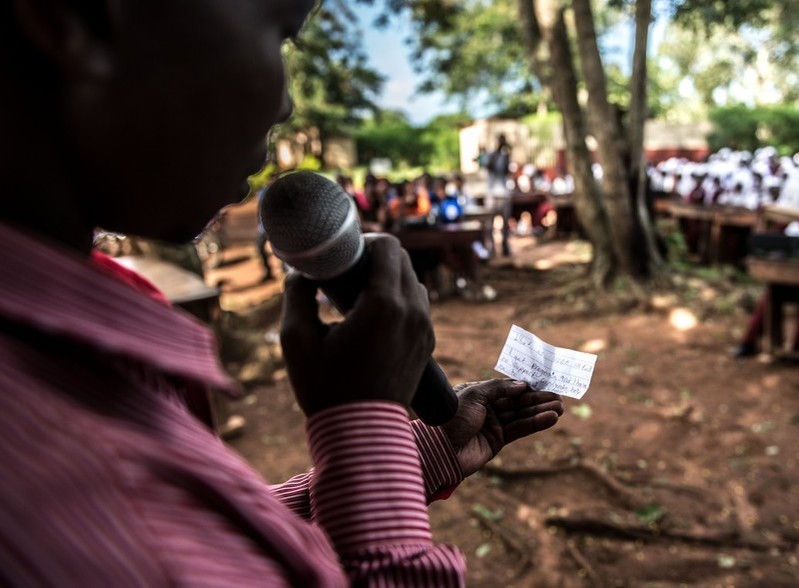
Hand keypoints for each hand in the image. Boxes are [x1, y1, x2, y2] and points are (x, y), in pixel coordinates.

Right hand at [280, 234, 432, 415]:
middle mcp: (413, 311)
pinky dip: (399, 298)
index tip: (343, 254)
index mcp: (385, 304)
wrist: (362, 434)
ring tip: (359, 293)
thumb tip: (300, 271)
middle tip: (346, 271)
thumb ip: (297, 294)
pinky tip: (374, 315)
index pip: (388, 246)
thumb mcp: (297, 339)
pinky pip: (418, 305)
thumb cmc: (325, 389)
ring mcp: (424, 328)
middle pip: (402, 259)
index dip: (364, 241)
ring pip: (412, 281)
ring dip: (388, 277)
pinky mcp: (427, 343)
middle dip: (375, 256)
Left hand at [442, 379, 563, 476]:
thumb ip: (498, 388)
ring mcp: (492, 424)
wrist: (439, 448)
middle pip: (517, 401)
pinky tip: (550, 418)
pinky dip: (535, 423)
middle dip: (538, 399)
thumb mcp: (474, 394)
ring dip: (541, 411)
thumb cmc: (452, 416)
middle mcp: (486, 408)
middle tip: (559, 396)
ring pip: (521, 415)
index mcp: (478, 393)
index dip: (525, 386)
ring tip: (560, 407)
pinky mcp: (497, 441)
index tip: (544, 382)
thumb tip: (522, 384)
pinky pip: (520, 429)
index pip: (506, 387)